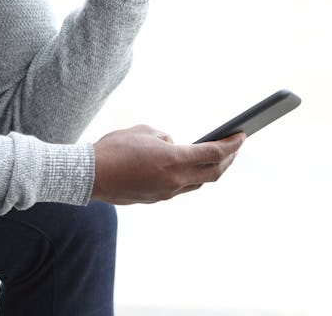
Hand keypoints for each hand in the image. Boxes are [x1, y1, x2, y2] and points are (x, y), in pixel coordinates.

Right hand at [91, 124, 245, 204]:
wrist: (89, 176)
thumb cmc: (114, 148)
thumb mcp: (143, 132)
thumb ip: (165, 138)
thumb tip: (174, 146)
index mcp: (174, 160)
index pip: (213, 153)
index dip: (231, 144)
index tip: (242, 135)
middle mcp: (174, 180)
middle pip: (213, 173)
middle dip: (228, 160)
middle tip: (235, 147)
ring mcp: (166, 193)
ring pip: (198, 183)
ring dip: (210, 170)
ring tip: (217, 158)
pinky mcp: (155, 199)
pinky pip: (181, 188)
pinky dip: (191, 176)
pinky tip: (189, 167)